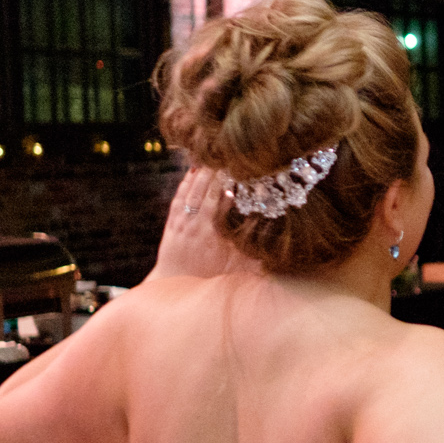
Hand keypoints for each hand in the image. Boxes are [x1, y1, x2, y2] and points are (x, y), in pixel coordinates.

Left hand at [146, 166, 244, 281]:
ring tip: (210, 158)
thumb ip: (251, 253)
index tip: (236, 171)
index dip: (226, 184)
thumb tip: (272, 242)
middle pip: (203, 191)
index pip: (217, 201)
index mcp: (209, 233)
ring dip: (199, 174)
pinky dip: (185, 184)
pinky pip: (178, 198)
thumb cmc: (207, 277)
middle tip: (225, 157)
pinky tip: (191, 172)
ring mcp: (180, 223)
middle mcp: (193, 225)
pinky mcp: (171, 223)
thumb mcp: (232, 266)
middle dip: (213, 173)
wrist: (175, 285)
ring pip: (189, 192)